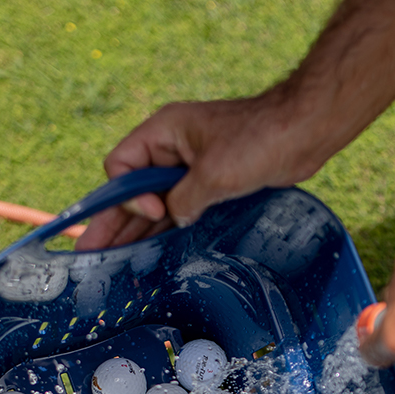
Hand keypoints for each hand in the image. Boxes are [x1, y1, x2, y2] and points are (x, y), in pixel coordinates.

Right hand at [75, 91, 319, 250]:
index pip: (121, 166)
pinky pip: (181, 209)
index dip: (128, 195)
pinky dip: (169, 229)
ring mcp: (191, 168)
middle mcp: (172, 150)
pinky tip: (154, 252)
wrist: (304, 131)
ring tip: (114, 263)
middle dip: (114, 223)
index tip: (155, 210)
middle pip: (132, 191)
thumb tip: (172, 218)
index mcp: (163, 133)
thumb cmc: (259, 139)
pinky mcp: (212, 183)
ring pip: (156, 204)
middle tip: (90, 254)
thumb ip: (183, 201)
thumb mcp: (213, 174)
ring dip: (138, 232)